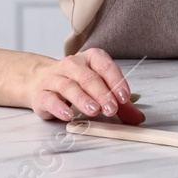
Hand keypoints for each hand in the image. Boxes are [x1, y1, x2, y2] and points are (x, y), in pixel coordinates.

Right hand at [30, 48, 144, 123]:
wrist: (40, 81)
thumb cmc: (76, 83)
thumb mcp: (100, 88)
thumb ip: (120, 104)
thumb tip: (138, 118)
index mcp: (90, 58)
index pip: (105, 66)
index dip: (116, 81)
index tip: (124, 96)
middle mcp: (72, 65)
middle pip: (89, 78)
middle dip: (102, 94)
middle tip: (111, 109)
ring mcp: (55, 78)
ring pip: (70, 87)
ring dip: (83, 99)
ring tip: (94, 110)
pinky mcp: (41, 94)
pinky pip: (51, 99)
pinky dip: (60, 107)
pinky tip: (69, 115)